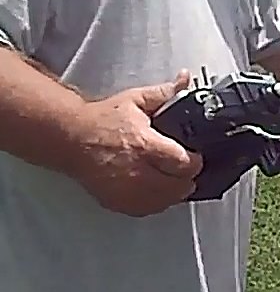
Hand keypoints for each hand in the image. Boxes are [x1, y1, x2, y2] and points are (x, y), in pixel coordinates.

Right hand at [67, 70, 203, 216]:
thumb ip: (165, 93)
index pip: (184, 164)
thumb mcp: (136, 100)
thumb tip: (185, 80)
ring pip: (165, 202)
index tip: (196, 157)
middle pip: (179, 187)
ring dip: (174, 192)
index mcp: (145, 145)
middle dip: (188, 178)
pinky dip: (156, 203)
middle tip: (186, 169)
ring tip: (174, 180)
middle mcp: (137, 171)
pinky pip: (146, 211)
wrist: (70, 138)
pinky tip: (157, 191)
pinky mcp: (116, 200)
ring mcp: (126, 189)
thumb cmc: (101, 120)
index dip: (196, 162)